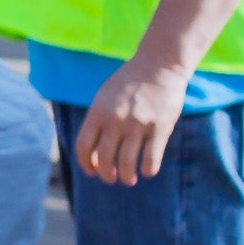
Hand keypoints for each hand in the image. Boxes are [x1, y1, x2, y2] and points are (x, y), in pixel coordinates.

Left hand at [74, 61, 187, 188]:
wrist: (159, 65)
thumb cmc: (129, 83)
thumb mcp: (104, 97)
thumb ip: (98, 122)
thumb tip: (93, 155)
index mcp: (98, 112)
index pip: (83, 146)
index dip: (86, 164)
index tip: (92, 171)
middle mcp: (116, 120)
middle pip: (104, 159)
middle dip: (106, 174)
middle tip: (111, 178)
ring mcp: (138, 125)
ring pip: (127, 164)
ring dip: (126, 177)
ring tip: (129, 179)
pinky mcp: (160, 129)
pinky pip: (151, 159)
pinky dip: (147, 170)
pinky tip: (146, 170)